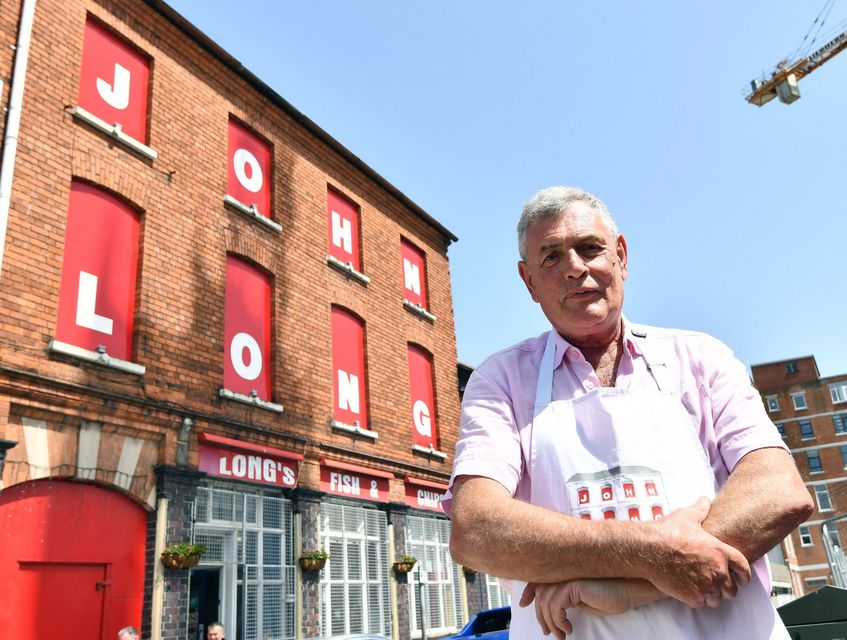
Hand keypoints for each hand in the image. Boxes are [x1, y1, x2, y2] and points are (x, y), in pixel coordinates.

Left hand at [520, 579, 652, 638]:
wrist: (628, 591)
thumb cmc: (608, 596)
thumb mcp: (580, 600)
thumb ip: (563, 598)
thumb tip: (546, 609)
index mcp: (564, 573)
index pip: (538, 580)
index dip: (528, 590)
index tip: (523, 604)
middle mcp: (563, 572)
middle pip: (540, 594)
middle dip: (541, 616)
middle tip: (550, 634)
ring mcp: (568, 576)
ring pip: (546, 602)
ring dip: (552, 623)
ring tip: (563, 635)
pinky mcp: (574, 584)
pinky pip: (556, 605)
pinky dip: (559, 621)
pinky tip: (569, 628)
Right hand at [643, 496, 750, 607]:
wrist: (648, 549)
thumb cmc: (667, 532)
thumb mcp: (687, 516)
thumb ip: (701, 509)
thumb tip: (705, 499)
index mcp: (720, 551)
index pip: (744, 570)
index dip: (743, 576)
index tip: (740, 579)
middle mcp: (718, 570)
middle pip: (732, 590)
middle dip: (724, 588)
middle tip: (714, 583)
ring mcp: (706, 585)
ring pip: (717, 599)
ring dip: (711, 596)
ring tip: (701, 588)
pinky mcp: (693, 597)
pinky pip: (702, 604)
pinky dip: (697, 600)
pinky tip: (689, 590)